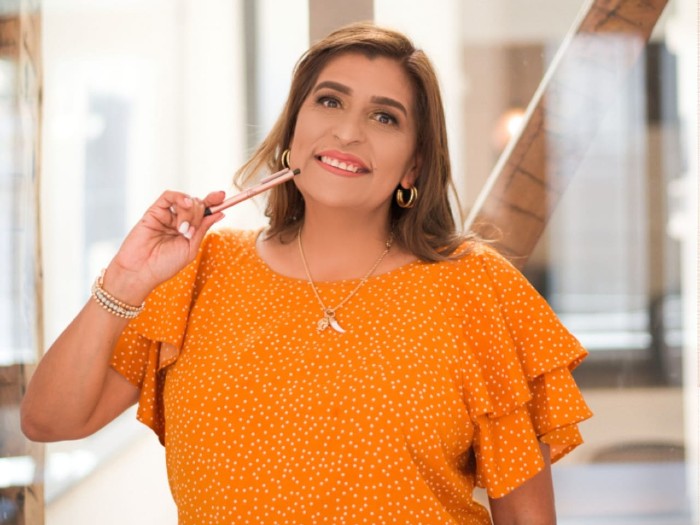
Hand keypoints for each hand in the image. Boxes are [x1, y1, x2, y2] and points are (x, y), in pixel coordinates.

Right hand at [102, 190, 225, 302]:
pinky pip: (169, 196)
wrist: (141, 271)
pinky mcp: (154, 211)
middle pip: (197, 205)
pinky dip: (180, 198)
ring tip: (182, 229)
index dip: (213, 202)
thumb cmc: (165, 265)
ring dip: (190, 212)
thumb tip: (220, 212)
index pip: (203, 212)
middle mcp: (178, 221)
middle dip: (199, 215)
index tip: (223, 196)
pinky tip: (184, 205)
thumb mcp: (190, 247)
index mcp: (188, 230)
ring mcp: (166, 215)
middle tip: (189, 232)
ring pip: (185, 200)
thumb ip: (203, 228)